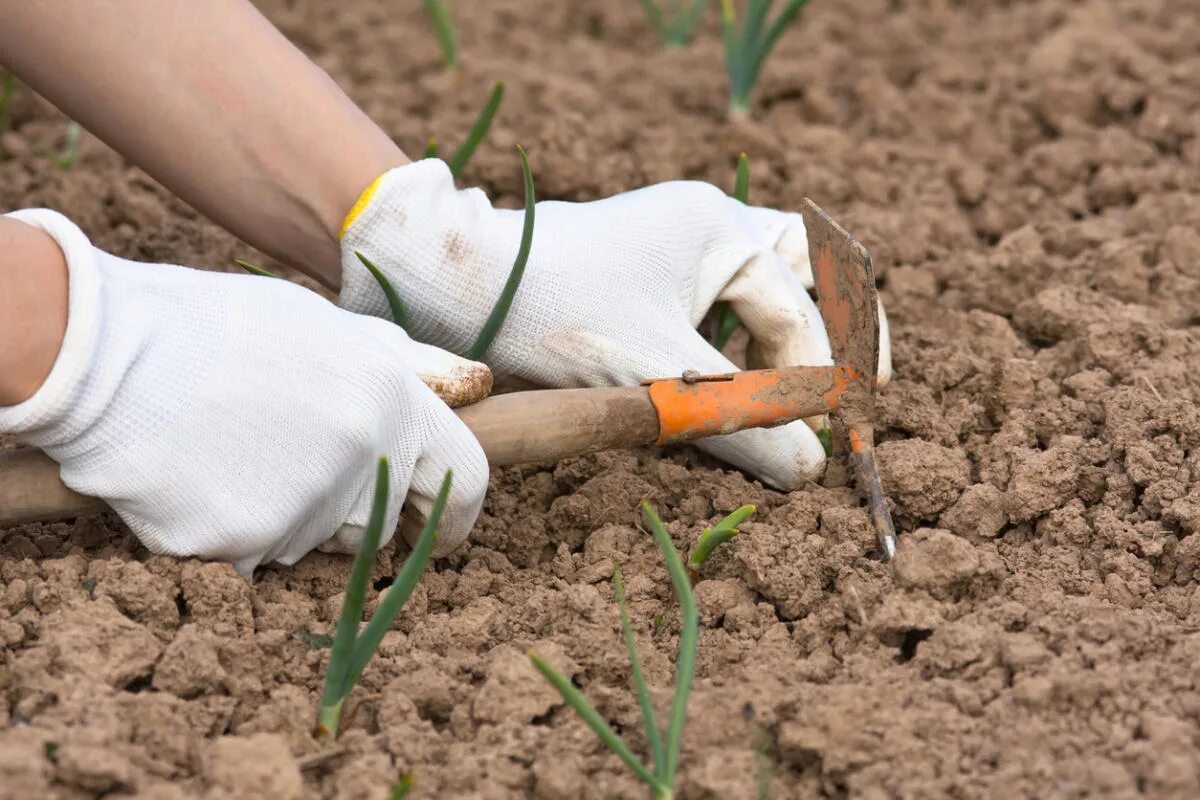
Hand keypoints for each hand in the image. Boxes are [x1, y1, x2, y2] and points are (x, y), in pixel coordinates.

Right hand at [0, 210, 489, 571]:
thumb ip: (405, 367)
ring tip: (236, 454)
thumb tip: (473, 386)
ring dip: (291, 517)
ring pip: (318, 542)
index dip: (461, 511)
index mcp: (393, 401)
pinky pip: (256, 558)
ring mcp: (304, 508)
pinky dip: (233, 534)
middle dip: (355, 510)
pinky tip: (199, 480)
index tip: (446, 527)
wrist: (109, 353)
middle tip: (291, 464)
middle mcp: (363, 460)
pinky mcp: (244, 546)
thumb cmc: (221, 328)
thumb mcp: (327, 326)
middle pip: (383, 523)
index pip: (467, 479)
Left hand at [340, 160, 890, 489]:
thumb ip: (741, 422)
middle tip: (866, 388)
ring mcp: (670, 248)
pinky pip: (713, 306)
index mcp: (719, 230)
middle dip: (836, 330)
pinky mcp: (640, 278)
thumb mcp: (659, 377)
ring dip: (788, 338)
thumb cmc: (556, 317)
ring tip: (815, 392)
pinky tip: (738, 386)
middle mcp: (703, 226)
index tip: (833, 435)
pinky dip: (738, 345)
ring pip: (760, 287)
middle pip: (803, 269)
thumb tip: (811, 471)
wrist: (457, 290)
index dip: (821, 378)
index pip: (797, 310)